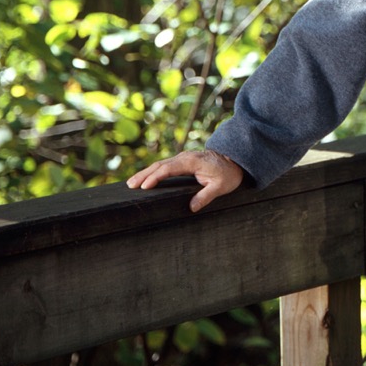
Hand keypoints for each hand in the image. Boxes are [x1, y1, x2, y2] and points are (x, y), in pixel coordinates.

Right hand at [127, 149, 244, 212]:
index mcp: (192, 162)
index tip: (145, 186)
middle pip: (160, 165)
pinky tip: (145, 178)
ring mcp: (183, 158)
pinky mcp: (183, 160)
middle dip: (144, 174)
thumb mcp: (220, 187)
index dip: (156, 177)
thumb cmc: (228, 174)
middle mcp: (185, 157)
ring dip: (146, 172)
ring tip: (132, 183)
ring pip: (161, 164)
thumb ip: (206, 196)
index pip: (169, 169)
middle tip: (130, 185)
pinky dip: (153, 171)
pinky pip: (165, 165)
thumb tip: (192, 207)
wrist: (235, 160)